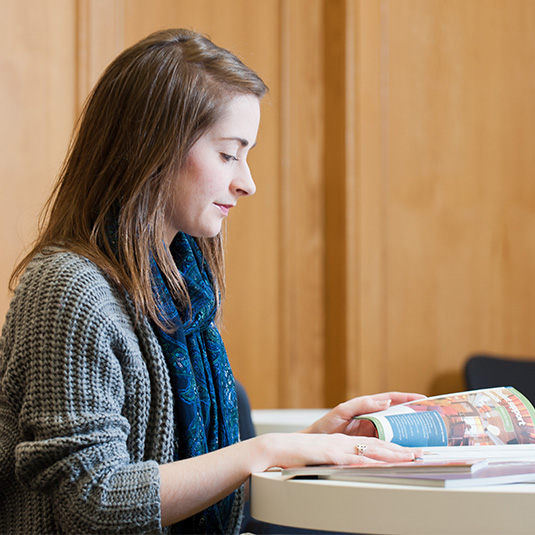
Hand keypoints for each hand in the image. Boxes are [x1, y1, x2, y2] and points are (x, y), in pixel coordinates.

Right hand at [257, 432, 415, 468]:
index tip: (410, 452)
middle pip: (376, 444)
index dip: (392, 448)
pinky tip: (380, 463)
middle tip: (419, 454)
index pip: (373, 443)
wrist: (277, 448)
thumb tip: (353, 467)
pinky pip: (353, 458)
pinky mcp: (330, 454)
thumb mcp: (323, 456)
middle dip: (399, 449)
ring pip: (369, 449)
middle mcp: (343, 441)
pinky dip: (368, 460)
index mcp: (342, 441)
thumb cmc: (297, 455)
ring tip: (409, 457)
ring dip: (391, 454)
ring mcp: (337, 446)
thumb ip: (338, 459)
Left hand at [303, 391, 425, 435]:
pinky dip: (397, 447)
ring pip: (395, 431)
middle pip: (397, 416)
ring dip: (408, 433)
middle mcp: (371, 419)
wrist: (314, 445)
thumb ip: (363, 404)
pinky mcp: (370, 446)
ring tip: (423, 436)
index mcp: (366, 407)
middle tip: (429, 420)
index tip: (423, 399)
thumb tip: (386, 401)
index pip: (391, 399)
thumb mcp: (343, 410)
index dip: (407, 398)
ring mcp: (371, 433)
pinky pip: (387, 445)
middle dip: (413, 416)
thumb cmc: (325, 426)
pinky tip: (405, 451)